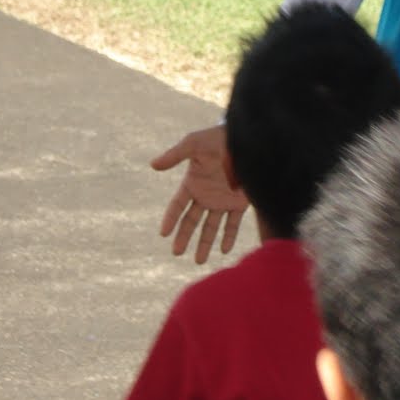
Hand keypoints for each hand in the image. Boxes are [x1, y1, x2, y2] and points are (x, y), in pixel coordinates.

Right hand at [151, 124, 248, 262]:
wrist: (246, 141)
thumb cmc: (217, 138)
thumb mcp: (194, 144)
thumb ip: (175, 155)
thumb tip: (153, 165)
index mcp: (193, 183)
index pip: (178, 206)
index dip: (170, 219)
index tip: (164, 233)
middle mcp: (206, 195)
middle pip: (192, 221)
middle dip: (184, 237)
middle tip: (177, 253)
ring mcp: (222, 200)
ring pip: (211, 227)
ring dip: (205, 243)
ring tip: (199, 261)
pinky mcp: (239, 203)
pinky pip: (232, 224)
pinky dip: (229, 237)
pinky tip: (224, 250)